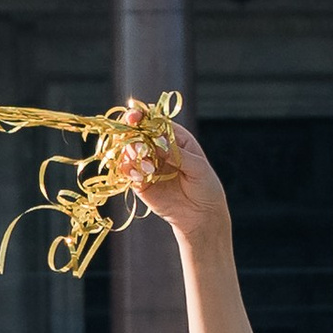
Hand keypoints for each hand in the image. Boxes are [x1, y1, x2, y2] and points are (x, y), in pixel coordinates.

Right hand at [107, 112, 228, 243]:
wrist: (202, 216)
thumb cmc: (206, 186)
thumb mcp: (198, 167)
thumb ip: (177, 154)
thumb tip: (157, 141)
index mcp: (172, 136)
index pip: (153, 120)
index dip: (141, 116)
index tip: (134, 117)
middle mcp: (156, 148)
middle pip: (134, 133)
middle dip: (132, 135)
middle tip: (139, 146)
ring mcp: (146, 165)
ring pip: (127, 151)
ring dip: (130, 154)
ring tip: (148, 167)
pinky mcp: (139, 183)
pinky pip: (126, 172)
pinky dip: (128, 171)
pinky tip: (140, 176)